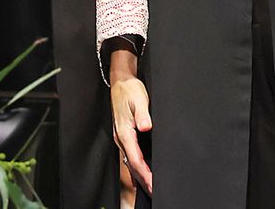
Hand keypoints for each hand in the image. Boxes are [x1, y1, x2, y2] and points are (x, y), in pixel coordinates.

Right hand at [109, 50, 152, 194]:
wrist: (120, 82)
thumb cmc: (130, 90)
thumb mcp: (140, 99)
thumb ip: (143, 114)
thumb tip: (146, 127)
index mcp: (125, 132)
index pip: (135, 159)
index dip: (144, 173)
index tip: (152, 183)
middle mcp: (121, 137)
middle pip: (131, 165)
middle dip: (142, 180)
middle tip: (154, 191)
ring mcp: (121, 137)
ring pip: (129, 162)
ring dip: (139, 175)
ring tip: (149, 187)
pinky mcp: (123, 135)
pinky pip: (129, 155)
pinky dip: (135, 167)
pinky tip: (141, 172)